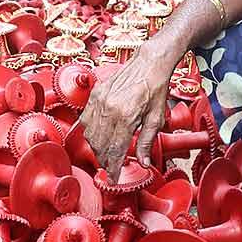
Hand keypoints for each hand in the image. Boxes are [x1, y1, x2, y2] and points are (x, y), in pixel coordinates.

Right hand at [79, 43, 176, 171]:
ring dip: (96, 148)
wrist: (149, 64)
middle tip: (110, 168)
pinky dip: (89, 132)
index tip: (113, 178)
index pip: (114, 150)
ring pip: (90, 134)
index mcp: (125, 116)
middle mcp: (109, 109)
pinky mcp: (95, 94)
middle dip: (104, 160)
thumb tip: (143, 162)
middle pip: (100, 144)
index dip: (113, 167)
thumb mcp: (156, 119)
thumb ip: (146, 142)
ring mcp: (99, 100)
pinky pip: (85, 119)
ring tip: (104, 155)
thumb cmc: (155, 88)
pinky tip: (97, 137)